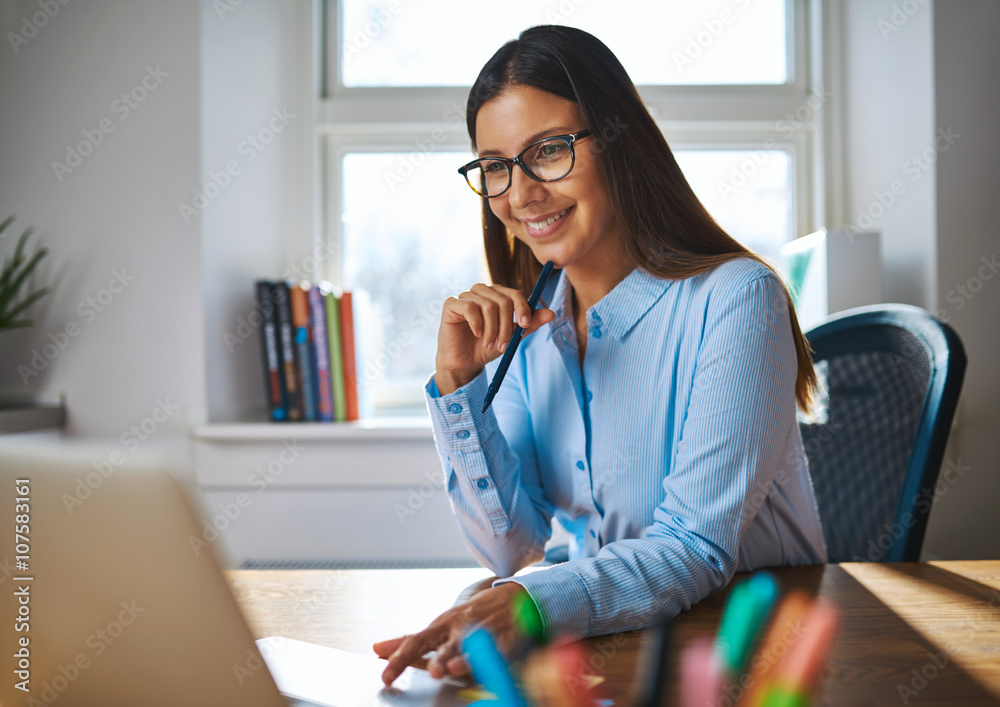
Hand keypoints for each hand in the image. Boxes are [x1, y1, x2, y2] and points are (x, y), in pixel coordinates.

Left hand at [373, 582, 527, 685]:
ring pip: (468, 647)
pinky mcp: (506, 640)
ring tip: (449, 669)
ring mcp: (482, 633)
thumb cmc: (472, 616)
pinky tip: (484, 667)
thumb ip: (410, 642)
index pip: (414, 642)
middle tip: (423, 670)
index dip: (399, 659)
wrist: (514, 597)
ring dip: (458, 659)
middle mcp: (459, 628)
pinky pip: (498, 651)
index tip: (385, 676)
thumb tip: (378, 648)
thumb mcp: (440, 627)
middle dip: (431, 658)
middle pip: (440, 645)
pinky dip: (490, 658)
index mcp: (441, 626)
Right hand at [435, 283, 554, 394]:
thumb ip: (529, 324)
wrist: (465, 362)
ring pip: (488, 306)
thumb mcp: (512, 337)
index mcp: (498, 296)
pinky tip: (476, 334)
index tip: (524, 326)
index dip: (522, 308)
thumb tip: (551, 313)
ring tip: (489, 344)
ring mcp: (466, 296)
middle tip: (503, 345)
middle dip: (506, 327)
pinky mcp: (452, 304)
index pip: (515, 294)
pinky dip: (476, 323)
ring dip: (492, 330)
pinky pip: (469, 307)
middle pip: (503, 301)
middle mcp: (483, 292)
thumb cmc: (486, 347)